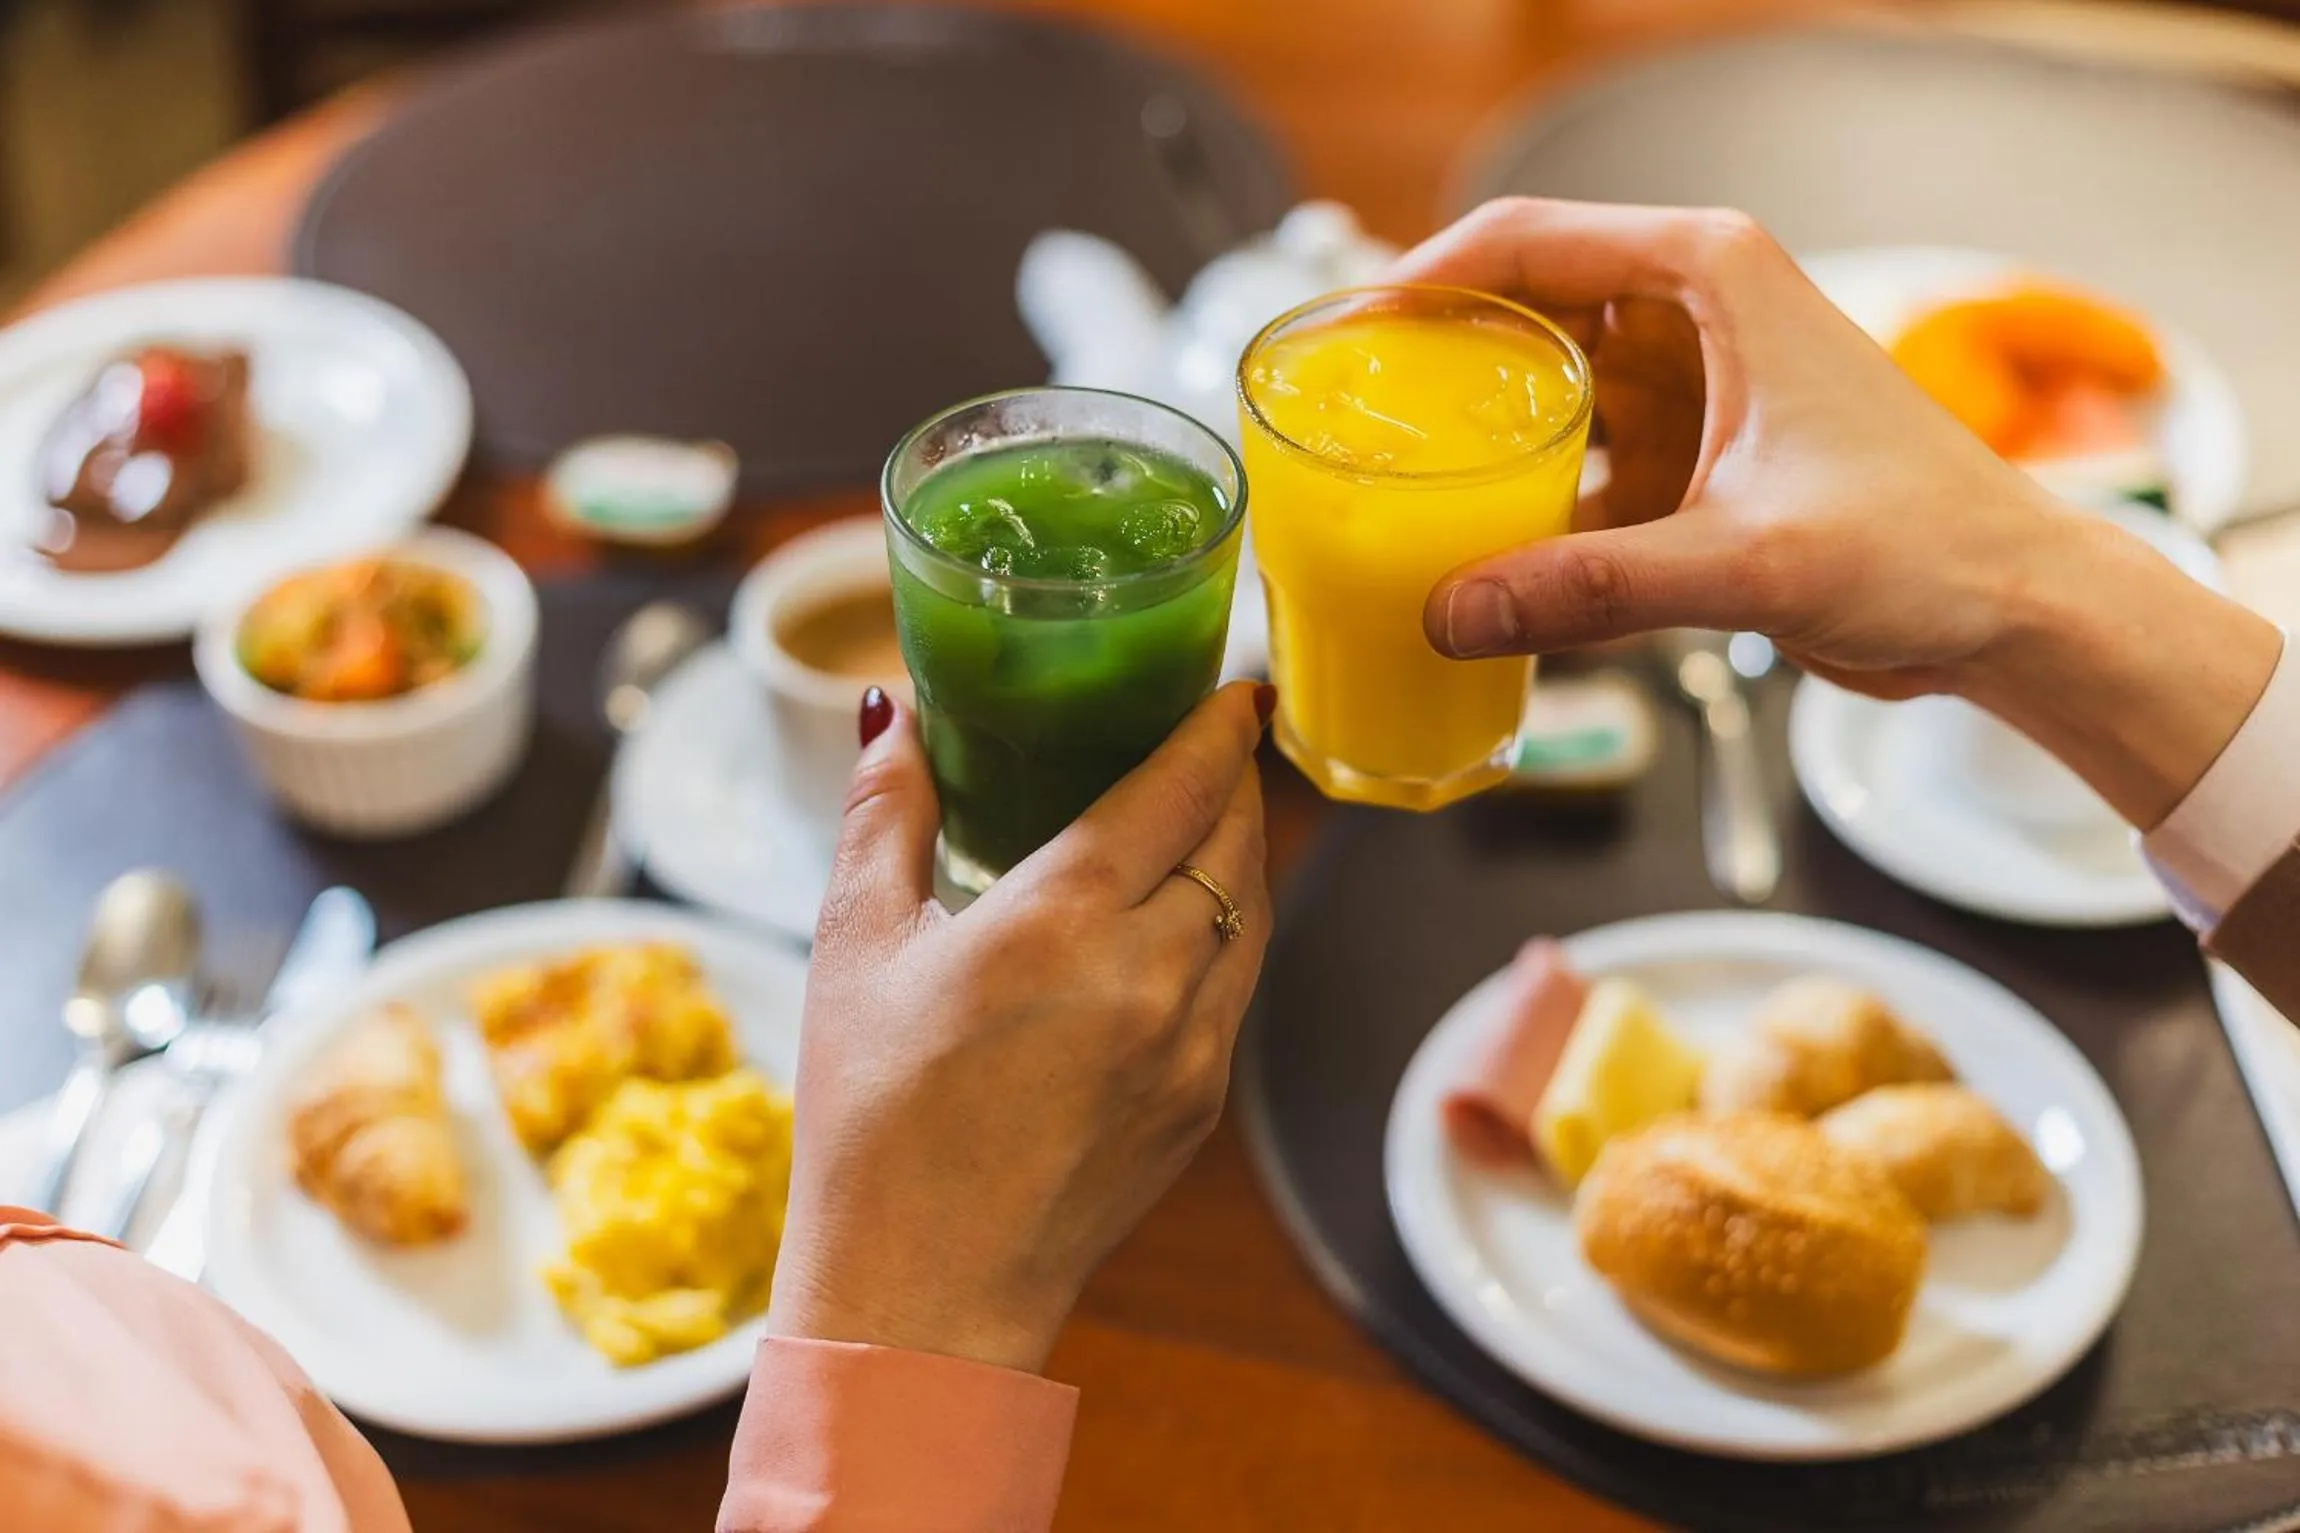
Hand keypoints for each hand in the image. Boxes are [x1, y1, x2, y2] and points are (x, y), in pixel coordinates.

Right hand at [766, 683, 1272, 1373]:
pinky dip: (1225, 933)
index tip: (1233, 688)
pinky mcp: (1202, 1106)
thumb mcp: (853, 949)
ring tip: (1203, 819)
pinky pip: (1237, 987)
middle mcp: (1151, 975)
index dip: (1217, 726)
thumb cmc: (869, 1125)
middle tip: (1213, 739)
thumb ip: (882, 814)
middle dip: (1232, 780)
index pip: (1181, 787)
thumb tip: (890, 716)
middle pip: (1235, 839)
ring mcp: (1191, 1048)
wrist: (924, 1297)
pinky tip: (1179, 926)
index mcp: (1065, 922)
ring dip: (1236, 854)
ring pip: (1251, 914)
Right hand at [1396, 198, 2280, 826]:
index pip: (1529, 241)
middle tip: (1345, 419)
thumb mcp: (1748, 563)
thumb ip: (1592, 587)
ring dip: (1474, 437)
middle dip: (1432, 362)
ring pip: (1540, 391)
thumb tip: (1451, 611)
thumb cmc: (1928, 544)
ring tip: (1385, 484)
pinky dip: (1521, 502)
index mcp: (1710, 276)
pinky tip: (1466, 551)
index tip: (1344, 338)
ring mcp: (1686, 388)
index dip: (1420, 278)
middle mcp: (1691, 315)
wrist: (2010, 610)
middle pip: (1519, 308)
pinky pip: (1572, 466)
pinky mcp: (1688, 461)